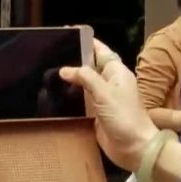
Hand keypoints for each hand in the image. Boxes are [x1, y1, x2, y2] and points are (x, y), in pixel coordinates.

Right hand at [59, 39, 158, 172]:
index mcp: (117, 72)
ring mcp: (102, 98)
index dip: (86, 41)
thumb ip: (85, 77)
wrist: (135, 148)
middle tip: (49, 53)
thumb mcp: (105, 93)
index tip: (67, 32)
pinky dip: (69, 96)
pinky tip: (53, 93)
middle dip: (73, 59)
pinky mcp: (95, 113)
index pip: (100, 50)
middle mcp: (109, 82)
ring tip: (45, 71)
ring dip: (69, 79)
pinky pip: (80, 99)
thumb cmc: (124, 117)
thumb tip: (64, 69)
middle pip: (89, 65)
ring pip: (83, 83)